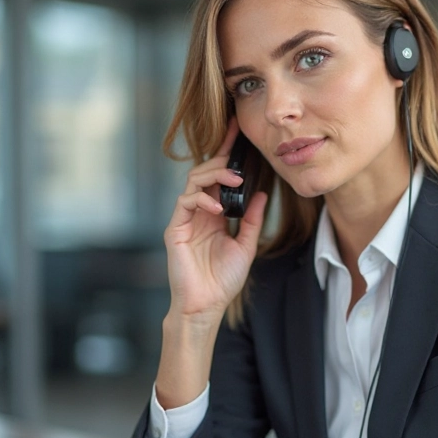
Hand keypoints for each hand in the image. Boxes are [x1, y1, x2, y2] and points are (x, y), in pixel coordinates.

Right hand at [163, 117, 268, 328]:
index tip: (237, 131)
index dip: (226, 153)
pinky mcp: (174, 228)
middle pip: (205, 173)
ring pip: (194, 181)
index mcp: (214, 213)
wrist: (206, 306)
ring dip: (214, 175)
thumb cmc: (222, 280)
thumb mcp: (246, 245)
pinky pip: (185, 202)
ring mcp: (185, 218)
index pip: (219, 177)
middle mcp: (198, 212)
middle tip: (239, 159)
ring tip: (234, 180)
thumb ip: (253, 219)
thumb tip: (262, 193)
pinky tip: (217, 207)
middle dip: (222, 161)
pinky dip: (201, 199)